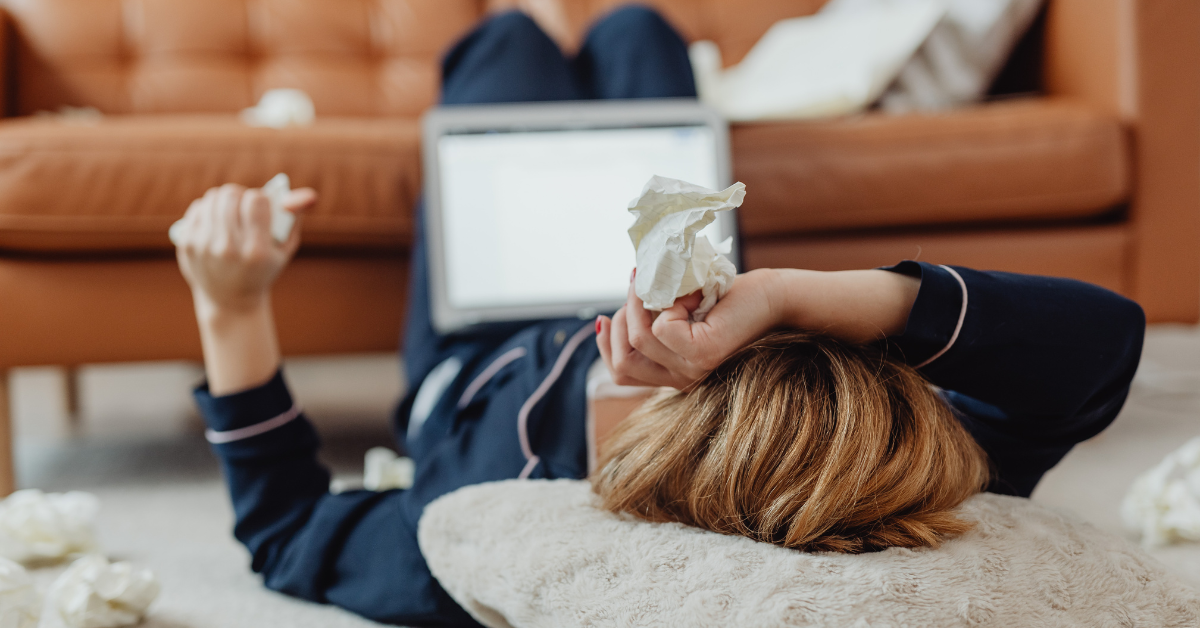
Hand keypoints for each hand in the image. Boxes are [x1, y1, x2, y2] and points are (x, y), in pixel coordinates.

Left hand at [174, 183, 317, 316]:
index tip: (261, 206)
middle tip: (245, 205)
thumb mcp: (284, 247)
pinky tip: (216, 222)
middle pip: (231, 194)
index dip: (261, 198)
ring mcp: (203, 246)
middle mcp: (228, 249)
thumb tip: (308, 194)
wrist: (229, 300)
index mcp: (256, 251)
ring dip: (224, 200)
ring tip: (231, 212)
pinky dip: (209, 210)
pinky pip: (198, 208)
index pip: (255, 200)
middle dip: (241, 195)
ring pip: (212, 198)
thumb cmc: (263, 268)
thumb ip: (295, 217)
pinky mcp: (186, 244)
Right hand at [596, 269, 782, 388]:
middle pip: (622, 361)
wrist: (773, 299)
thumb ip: (653, 321)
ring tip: (665, 283)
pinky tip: (693, 295)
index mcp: (673, 373)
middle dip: (620, 320)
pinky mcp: (704, 353)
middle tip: (638, 287)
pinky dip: (671, 302)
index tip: (605, 315)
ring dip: (642, 303)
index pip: (621, 373)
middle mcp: (681, 379)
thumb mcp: (680, 313)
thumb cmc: (729, 301)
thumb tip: (609, 315)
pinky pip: (663, 327)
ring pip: (639, 339)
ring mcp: (692, 370)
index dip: (605, 343)